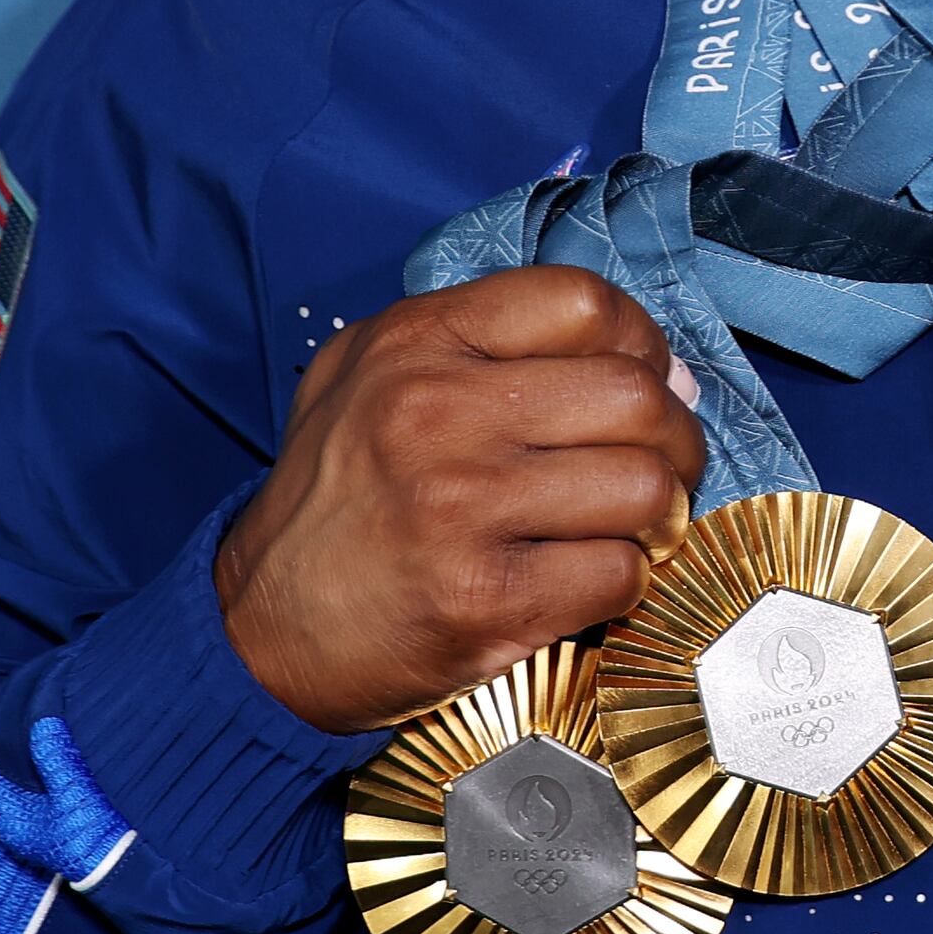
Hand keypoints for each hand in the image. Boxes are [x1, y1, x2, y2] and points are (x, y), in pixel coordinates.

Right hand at [213, 266, 707, 732]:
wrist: (259, 630)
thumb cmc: (338, 500)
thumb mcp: (370, 374)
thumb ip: (487, 342)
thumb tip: (651, 363)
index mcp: (418, 342)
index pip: (584, 303)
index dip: (642, 343)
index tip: (646, 381)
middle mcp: (438, 412)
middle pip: (636, 399)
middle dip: (674, 438)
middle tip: (661, 466)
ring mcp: (462, 508)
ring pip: (645, 489)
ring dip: (657, 516)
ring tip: (627, 527)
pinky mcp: (485, 600)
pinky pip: (620, 575)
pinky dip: (624, 582)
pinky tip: (586, 580)